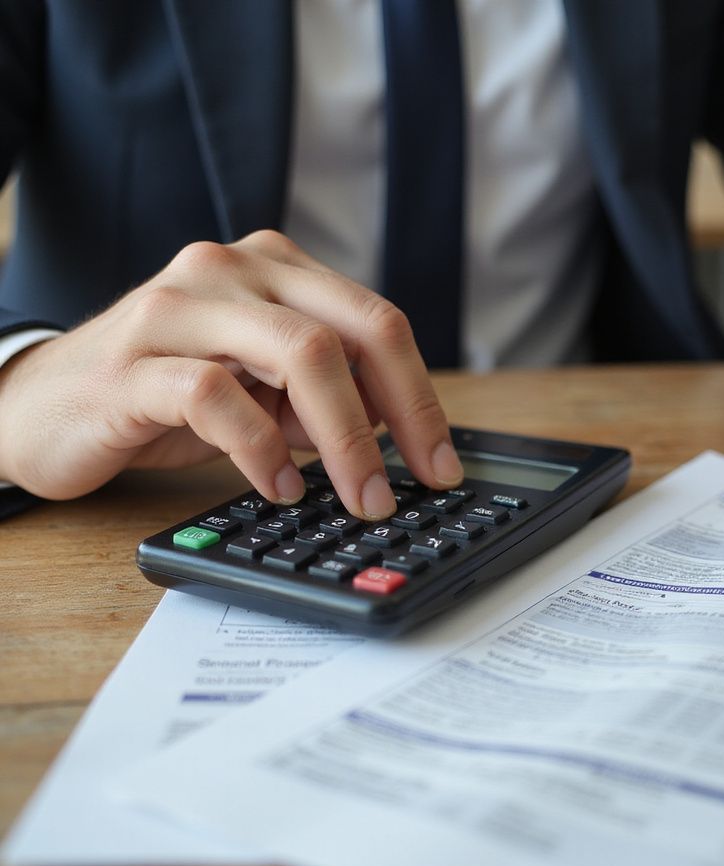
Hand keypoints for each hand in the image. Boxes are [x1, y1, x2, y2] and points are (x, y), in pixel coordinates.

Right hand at [0, 231, 462, 518]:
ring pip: (299, 352)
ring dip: (346, 439)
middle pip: (351, 330)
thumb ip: (319, 397)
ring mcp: (182, 307)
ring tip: (359, 497)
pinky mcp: (135, 361)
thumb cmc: (160, 397)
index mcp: (274, 271)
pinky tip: (278, 488)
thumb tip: (397, 434)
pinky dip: (261, 449)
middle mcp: (233, 271)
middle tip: (413, 486)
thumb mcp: (258, 391)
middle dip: (401, 416)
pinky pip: (218, 397)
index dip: (422, 396)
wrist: (43, 407)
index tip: (442, 463)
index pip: (376, 322)